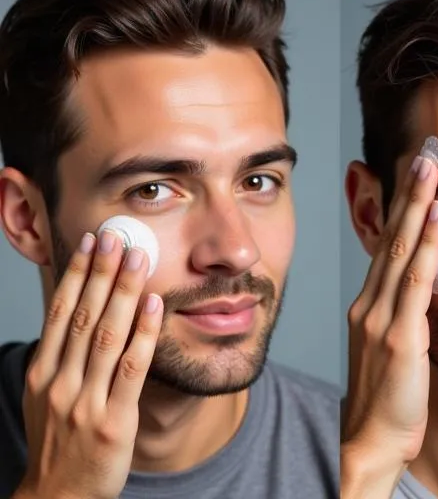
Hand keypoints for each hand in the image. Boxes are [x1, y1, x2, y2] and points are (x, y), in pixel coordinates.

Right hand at [19, 230, 161, 498]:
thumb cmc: (59, 440)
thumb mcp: (48, 394)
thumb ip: (63, 353)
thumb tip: (80, 303)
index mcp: (43, 374)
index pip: (61, 312)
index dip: (76, 274)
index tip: (90, 242)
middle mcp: (61, 384)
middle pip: (84, 316)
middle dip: (101, 272)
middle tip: (116, 236)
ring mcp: (86, 403)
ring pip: (107, 336)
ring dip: (124, 292)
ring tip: (139, 257)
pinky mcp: (114, 420)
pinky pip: (132, 369)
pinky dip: (144, 333)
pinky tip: (155, 305)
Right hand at [342, 153, 437, 497]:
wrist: (369, 445)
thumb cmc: (388, 400)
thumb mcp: (396, 345)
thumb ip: (407, 310)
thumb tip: (430, 278)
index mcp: (369, 303)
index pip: (387, 243)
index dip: (401, 206)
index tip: (415, 174)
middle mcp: (370, 302)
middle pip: (390, 236)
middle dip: (407, 192)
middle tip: (423, 153)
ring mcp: (381, 317)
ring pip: (400, 248)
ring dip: (417, 204)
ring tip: (430, 167)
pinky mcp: (398, 336)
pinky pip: (414, 281)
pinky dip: (427, 244)